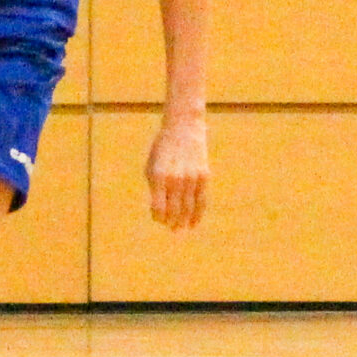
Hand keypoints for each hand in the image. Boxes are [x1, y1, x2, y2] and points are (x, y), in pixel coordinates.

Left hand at [146, 115, 207, 230]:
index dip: (158, 217)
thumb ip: (154, 186)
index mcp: (158, 175)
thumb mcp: (152, 164)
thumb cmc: (163, 147)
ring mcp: (191, 178)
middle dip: (172, 222)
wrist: (183, 127)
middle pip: (174, 210)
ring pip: (188, 208)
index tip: (159, 219)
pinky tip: (193, 223)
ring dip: (184, 221)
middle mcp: (175, 178)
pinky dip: (197, 214)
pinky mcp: (204, 176)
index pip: (158, 207)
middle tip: (172, 229)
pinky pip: (201, 201)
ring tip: (182, 229)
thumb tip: (160, 210)